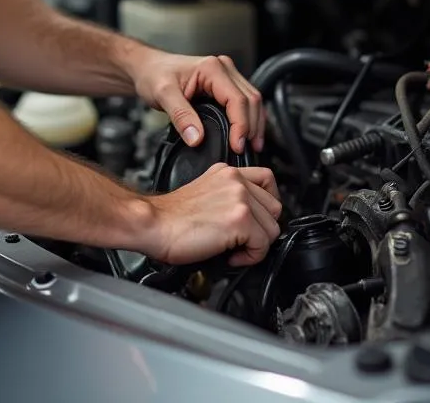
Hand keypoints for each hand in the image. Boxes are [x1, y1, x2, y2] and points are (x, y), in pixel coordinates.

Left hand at [130, 51, 265, 153]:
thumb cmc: (154, 75)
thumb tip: (196, 138)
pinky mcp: (225, 83)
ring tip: (251, 147)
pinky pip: (244, 101)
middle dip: (253, 127)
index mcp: (211, 68)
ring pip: (252, 100)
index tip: (237, 146)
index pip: (237, 99)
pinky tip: (246, 134)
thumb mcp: (163, 95)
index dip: (241, 125)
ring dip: (255, 124)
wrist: (148, 67)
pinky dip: (248, 118)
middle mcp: (223, 68)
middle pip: (251, 99)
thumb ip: (180, 116)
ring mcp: (226, 74)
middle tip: (246, 152)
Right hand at [143, 164, 281, 265]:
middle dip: (262, 228)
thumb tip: (250, 215)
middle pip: (275, 207)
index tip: (258, 217)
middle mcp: (235, 181)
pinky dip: (250, 257)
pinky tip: (230, 255)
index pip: (267, 179)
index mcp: (226, 172)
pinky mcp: (240, 219)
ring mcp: (239, 198)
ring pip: (273, 228)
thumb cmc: (171, 216)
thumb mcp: (205, 192)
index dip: (266, 203)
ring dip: (256, 244)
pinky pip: (263, 245)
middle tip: (241, 238)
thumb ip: (228, 195)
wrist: (154, 223)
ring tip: (233, 247)